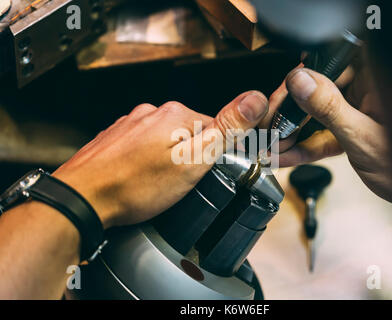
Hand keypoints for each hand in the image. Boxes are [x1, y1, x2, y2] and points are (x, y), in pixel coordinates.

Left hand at [53, 91, 267, 227]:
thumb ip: (225, 130)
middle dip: (191, 157)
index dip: (217, 153)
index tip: (206, 173)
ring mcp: (131, 123)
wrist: (82, 198)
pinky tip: (140, 179)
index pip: (216, 128)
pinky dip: (147, 161)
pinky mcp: (117, 137)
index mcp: (177, 115)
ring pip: (165, 140)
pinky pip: (143, 146)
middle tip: (181, 184)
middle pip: (190, 133)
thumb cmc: (135, 186)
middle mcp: (152, 112)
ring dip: (168, 159)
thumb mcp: (192, 162)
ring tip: (158, 184)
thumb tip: (253, 100)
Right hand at [260, 66, 391, 207]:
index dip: (312, 64)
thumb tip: (301, 81)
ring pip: (314, 111)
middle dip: (292, 105)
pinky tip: (285, 155)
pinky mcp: (346, 130)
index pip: (339, 57)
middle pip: (320, 85)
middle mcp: (365, 93)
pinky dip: (302, 146)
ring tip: (274, 142)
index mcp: (377, 83)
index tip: (290, 81)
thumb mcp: (360, 135)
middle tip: (274, 118)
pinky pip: (319, 133)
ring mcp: (354, 112)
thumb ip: (329, 107)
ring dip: (292, 129)